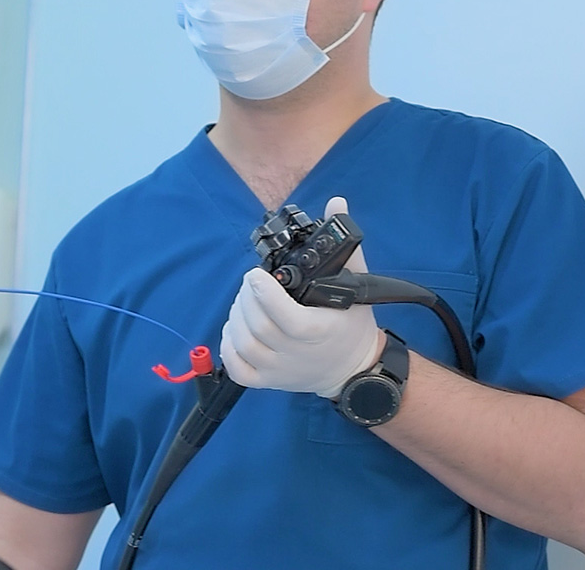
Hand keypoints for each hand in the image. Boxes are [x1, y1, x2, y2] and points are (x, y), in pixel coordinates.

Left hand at [220, 197, 381, 397]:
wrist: (352, 369)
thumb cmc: (352, 323)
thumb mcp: (356, 283)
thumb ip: (344, 245)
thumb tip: (336, 203)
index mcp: (320, 331)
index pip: (285, 318)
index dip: (264, 294)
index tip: (256, 274)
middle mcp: (298, 355)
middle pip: (258, 327)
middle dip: (247, 298)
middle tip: (252, 283)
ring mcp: (280, 371)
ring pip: (244, 344)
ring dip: (236, 316)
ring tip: (246, 300)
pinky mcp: (268, 382)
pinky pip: (237, 369)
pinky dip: (228, 346)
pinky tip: (236, 328)